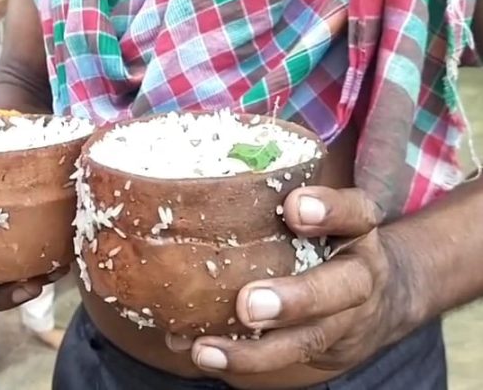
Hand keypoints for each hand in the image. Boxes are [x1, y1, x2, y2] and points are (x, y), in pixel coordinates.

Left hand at [166, 187, 417, 378]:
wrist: (375, 298)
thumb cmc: (323, 239)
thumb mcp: (316, 213)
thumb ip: (270, 203)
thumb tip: (186, 202)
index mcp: (355, 229)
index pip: (356, 212)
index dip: (330, 210)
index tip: (295, 207)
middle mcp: (359, 273)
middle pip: (344, 286)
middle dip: (297, 298)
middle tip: (249, 304)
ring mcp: (346, 316)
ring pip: (311, 336)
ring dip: (256, 349)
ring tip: (208, 350)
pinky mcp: (326, 347)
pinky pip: (287, 357)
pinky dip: (243, 359)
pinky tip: (207, 356)